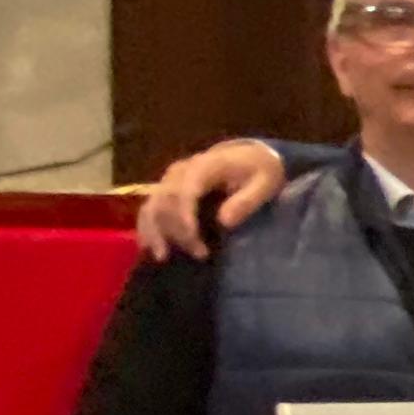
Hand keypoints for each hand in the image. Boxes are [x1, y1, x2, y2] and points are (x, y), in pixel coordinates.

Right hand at [136, 139, 287, 259]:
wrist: (248, 156)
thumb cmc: (259, 171)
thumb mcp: (267, 181)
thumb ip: (247, 200)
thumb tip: (224, 221)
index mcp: (205, 165)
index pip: (185, 190)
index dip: (184, 216)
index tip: (194, 240)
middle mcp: (180, 171)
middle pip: (165, 201)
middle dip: (177, 231)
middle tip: (199, 254)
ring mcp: (169, 180)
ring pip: (152, 206)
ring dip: (157, 233)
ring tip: (165, 257)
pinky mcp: (165, 189)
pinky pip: (148, 208)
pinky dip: (147, 228)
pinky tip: (150, 249)